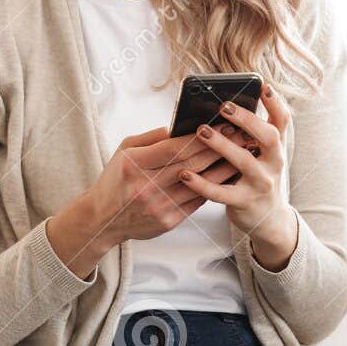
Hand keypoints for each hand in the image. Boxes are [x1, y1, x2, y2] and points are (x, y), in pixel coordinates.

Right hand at [86, 125, 249, 243]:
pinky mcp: (168, 221)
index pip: (174, 148)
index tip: (221, 124)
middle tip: (241, 134)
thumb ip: (152, 137)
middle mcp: (146, 187)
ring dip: (225, 167)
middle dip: (219, 147)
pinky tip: (229, 175)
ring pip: (200, 184)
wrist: (103, 219)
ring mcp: (159, 206)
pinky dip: (215, 186)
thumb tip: (181, 126)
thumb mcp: (125, 150)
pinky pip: (198, 201)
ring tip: (243, 153)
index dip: (200, 136)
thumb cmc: (116, 179)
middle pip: (191, 164)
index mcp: (134, 165)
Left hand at [175, 84, 297, 263]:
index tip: (263, 86)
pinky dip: (202, 183)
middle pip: (269, 137)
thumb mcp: (263, 155)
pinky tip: (185, 174)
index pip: (282, 121)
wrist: (269, 219)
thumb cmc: (258, 178)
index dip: (275, 103)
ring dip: (222, 145)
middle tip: (224, 106)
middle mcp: (274, 164)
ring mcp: (261, 184)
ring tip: (201, 131)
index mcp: (277, 148)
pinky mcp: (244, 202)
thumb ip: (252, 135)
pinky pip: (221, 192)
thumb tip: (224, 108)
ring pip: (244, 161)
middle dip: (247, 120)